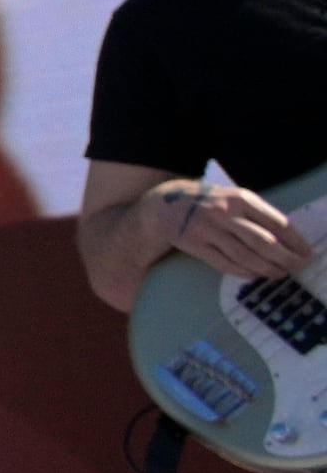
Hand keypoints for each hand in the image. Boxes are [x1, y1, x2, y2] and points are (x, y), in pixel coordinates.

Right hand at [169, 178, 318, 282]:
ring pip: (245, 256)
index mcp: (240, 199)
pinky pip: (225, 264)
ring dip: (267, 269)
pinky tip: (256, 274)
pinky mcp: (194, 245)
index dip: (296, 241)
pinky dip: (244, 272)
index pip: (276, 223)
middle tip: (298, 267)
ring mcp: (207, 230)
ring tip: (280, 274)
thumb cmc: (210, 203)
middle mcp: (224, 213)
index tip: (307, 253)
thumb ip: (258, 216)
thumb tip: (290, 241)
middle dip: (286, 259)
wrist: (165, 204)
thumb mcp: (235, 199)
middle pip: (263, 242)